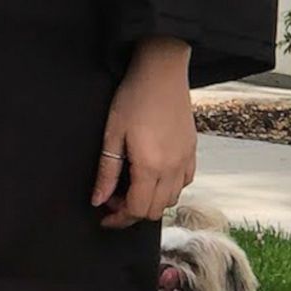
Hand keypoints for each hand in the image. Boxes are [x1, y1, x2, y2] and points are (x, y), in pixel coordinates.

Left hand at [92, 36, 195, 228]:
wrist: (162, 72)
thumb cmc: (134, 98)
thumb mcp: (112, 135)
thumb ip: (106, 171)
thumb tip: (98, 200)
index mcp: (151, 166)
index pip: (137, 209)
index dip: (118, 218)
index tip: (104, 216)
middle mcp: (173, 168)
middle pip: (154, 210)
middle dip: (131, 212)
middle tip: (112, 198)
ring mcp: (186, 160)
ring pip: (171, 199)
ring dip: (150, 201)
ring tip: (130, 186)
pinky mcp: (193, 151)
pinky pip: (185, 182)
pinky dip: (168, 188)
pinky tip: (152, 175)